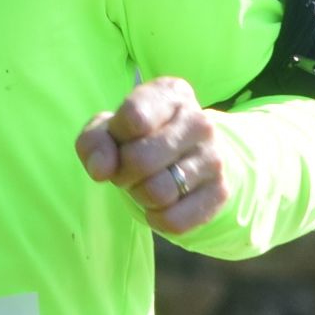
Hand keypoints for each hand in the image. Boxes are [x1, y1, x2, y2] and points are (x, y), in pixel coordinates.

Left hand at [77, 75, 230, 234]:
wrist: (189, 157)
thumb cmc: (139, 138)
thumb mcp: (109, 130)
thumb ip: (94, 142)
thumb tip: (100, 169)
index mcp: (172, 94)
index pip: (134, 117)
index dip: (115, 137)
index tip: (120, 139)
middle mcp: (200, 121)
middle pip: (141, 160)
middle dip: (122, 173)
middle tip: (127, 171)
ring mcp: (214, 157)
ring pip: (157, 193)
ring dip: (139, 196)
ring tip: (145, 185)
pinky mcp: (220, 192)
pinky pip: (174, 220)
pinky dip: (157, 219)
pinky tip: (161, 205)